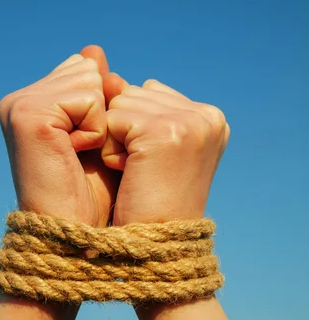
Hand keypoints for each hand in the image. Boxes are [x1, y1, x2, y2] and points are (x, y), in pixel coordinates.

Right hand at [0, 46, 118, 225]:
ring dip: (100, 123)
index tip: (84, 146)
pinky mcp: (29, 115)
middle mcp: (19, 99)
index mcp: (31, 100)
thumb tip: (93, 49)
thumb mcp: (98, 132)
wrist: (74, 234)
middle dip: (101, 112)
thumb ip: (95, 90)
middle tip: (83, 153)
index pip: (85, 69)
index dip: (101, 107)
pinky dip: (95, 131)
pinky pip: (89, 100)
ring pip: (92, 81)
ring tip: (78, 155)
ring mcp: (20, 105)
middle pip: (89, 70)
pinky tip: (75, 154)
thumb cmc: (89, 192)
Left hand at [102, 75, 229, 224]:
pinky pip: (112, 119)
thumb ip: (138, 106)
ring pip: (120, 103)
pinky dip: (111, 150)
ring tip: (137, 172)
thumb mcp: (150, 146)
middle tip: (143, 170)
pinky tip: (130, 173)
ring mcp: (189, 121)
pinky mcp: (164, 130)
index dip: (135, 129)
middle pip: (133, 93)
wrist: (155, 244)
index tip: (151, 163)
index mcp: (210, 117)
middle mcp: (207, 115)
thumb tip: (109, 74)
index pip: (148, 92)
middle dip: (125, 131)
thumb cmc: (149, 200)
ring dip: (116, 140)